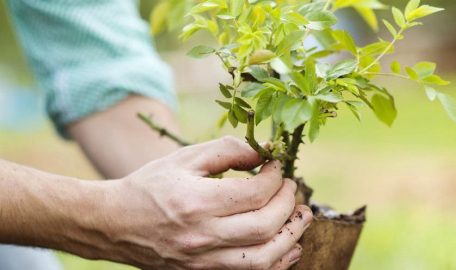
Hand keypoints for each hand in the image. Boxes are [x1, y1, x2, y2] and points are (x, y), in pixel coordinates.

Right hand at [97, 136, 312, 268]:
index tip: (277, 167)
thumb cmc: (149, 186)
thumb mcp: (185, 159)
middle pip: (265, 225)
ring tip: (302, 217)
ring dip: (292, 236)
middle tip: (292, 187)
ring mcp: (203, 260)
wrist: (114, 223)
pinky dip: (276, 262)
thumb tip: (264, 151)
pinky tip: (289, 247)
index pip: (255, 193)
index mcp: (197, 202)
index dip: (275, 177)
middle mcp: (202, 235)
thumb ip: (227, 151)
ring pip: (263, 258)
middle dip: (288, 203)